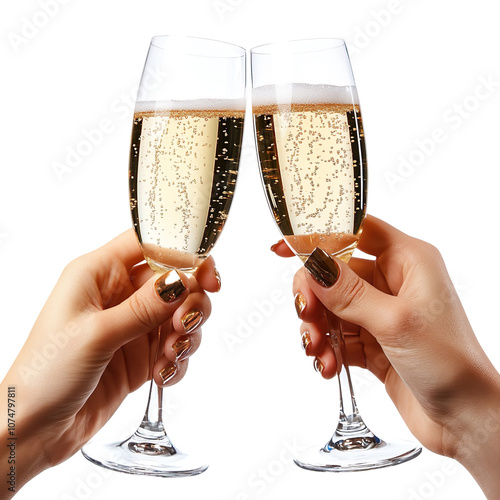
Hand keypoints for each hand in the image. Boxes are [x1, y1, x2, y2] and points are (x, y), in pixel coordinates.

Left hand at [0, 230, 219, 494]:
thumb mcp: (96, 334)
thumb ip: (144, 307)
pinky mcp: (141, 354)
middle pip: (175, 280)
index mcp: (99, 273)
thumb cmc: (46, 373)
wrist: (34, 430)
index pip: (150, 243)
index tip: (208, 278)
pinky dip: (178, 360)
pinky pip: (175, 346)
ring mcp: (132, 324)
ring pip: (181, 313)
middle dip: (190, 302)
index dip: (184, 253)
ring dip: (186, 334)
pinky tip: (161, 375)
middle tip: (184, 325)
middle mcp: (119, 294)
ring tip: (169, 356)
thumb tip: (182, 280)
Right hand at [273, 215, 499, 497]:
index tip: (284, 248)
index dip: (320, 234)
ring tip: (317, 352)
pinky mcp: (372, 340)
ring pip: (331, 306)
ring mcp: (381, 311)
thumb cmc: (449, 362)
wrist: (465, 419)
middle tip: (306, 315)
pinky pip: (336, 335)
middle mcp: (393, 281)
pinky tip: (328, 367)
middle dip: (314, 295)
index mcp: (408, 260)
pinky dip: (326, 349)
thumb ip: (349, 293)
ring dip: (317, 328)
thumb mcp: (395, 322)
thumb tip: (313, 265)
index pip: (356, 230)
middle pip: (335, 272)